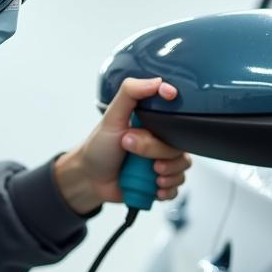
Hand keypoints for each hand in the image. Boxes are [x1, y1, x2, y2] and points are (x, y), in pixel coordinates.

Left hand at [54, 77, 191, 214]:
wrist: (89, 178)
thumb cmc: (99, 146)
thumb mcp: (112, 116)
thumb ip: (130, 93)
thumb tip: (157, 81)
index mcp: (154, 123)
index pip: (179, 121)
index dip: (175, 127)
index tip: (160, 130)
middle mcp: (161, 142)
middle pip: (180, 147)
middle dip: (161, 155)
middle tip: (141, 157)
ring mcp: (161, 163)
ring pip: (182, 168)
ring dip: (170, 175)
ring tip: (153, 176)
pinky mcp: (159, 183)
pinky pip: (176, 188)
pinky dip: (168, 190)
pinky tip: (155, 188)